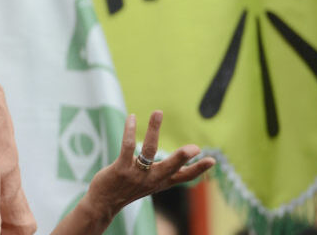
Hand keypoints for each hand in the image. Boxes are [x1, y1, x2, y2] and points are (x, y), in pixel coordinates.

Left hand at [84, 111, 214, 217]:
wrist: (104, 203)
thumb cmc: (127, 190)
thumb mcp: (148, 184)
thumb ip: (161, 174)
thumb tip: (177, 164)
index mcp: (161, 181)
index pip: (184, 177)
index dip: (198, 169)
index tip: (212, 160)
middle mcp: (152, 179)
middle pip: (171, 167)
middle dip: (182, 158)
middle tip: (195, 148)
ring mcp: (136, 174)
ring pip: (149, 150)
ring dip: (153, 130)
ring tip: (158, 112)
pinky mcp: (121, 169)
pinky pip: (128, 146)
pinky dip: (130, 130)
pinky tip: (132, 117)